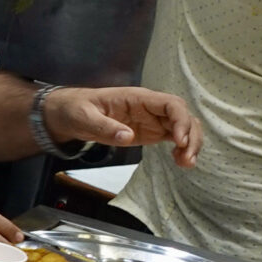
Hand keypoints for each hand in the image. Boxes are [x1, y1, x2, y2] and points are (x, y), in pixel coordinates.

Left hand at [43, 85, 202, 167]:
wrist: (70, 114)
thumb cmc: (76, 109)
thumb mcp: (84, 117)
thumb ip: (104, 126)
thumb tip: (127, 136)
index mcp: (137, 98)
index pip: (170, 104)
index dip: (180, 120)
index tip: (179, 140)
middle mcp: (150, 107)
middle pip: (183, 116)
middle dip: (191, 135)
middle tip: (187, 158)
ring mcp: (153, 120)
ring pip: (183, 128)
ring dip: (191, 144)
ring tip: (186, 163)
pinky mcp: (151, 132)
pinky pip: (174, 137)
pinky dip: (182, 148)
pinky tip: (181, 161)